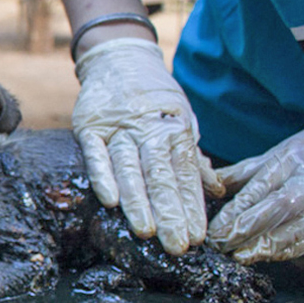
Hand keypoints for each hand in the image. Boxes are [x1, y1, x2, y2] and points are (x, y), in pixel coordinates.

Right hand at [72, 38, 220, 253]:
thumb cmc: (154, 98)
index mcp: (174, 128)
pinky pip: (95, 154)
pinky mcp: (89, 126)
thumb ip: (192, 158)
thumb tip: (214, 192)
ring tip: (146, 232)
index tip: (198, 235)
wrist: (119, 58)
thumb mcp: (182, 121)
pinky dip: (103, 176)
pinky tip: (110, 201)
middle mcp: (148, 128)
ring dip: (138, 201)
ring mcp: (117, 127)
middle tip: (177, 244)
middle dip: (169, 211)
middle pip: (160, 174)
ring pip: (129, 168)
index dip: (191, 205)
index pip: (185, 173)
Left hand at [208, 117, 303, 263]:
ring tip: (240, 256)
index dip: (236, 212)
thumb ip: (240, 174)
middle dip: (248, 229)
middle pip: (281, 206)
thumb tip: (205, 189)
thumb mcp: (273, 155)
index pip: (261, 187)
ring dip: (267, 245)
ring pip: (299, 228)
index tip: (215, 230)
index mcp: (291, 159)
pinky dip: (286, 251)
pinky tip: (263, 256)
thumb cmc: (303, 155)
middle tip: (222, 245)